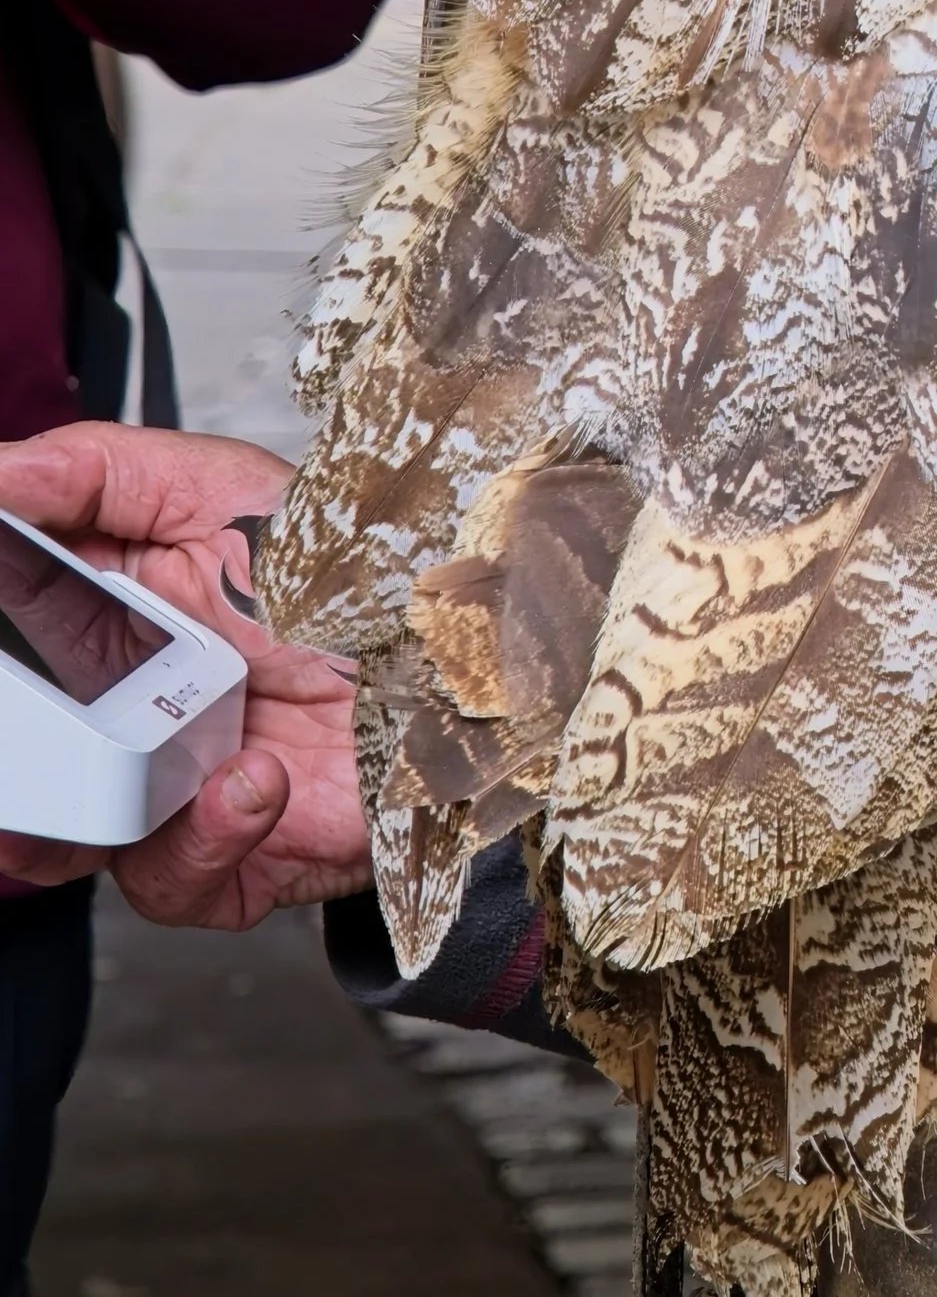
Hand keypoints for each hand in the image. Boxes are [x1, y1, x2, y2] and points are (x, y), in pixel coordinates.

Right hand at [0, 422, 369, 926]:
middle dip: (19, 755)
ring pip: (66, 839)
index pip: (15, 638)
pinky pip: (171, 881)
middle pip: (29, 757)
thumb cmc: (362, 568)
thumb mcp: (220, 488)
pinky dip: (201, 837)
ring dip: (82, 812)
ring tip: (131, 762)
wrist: (473, 656)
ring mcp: (177, 790)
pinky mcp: (230, 859)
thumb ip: (94, 473)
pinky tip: (249, 778)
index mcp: (117, 621)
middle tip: (39, 723)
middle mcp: (136, 713)